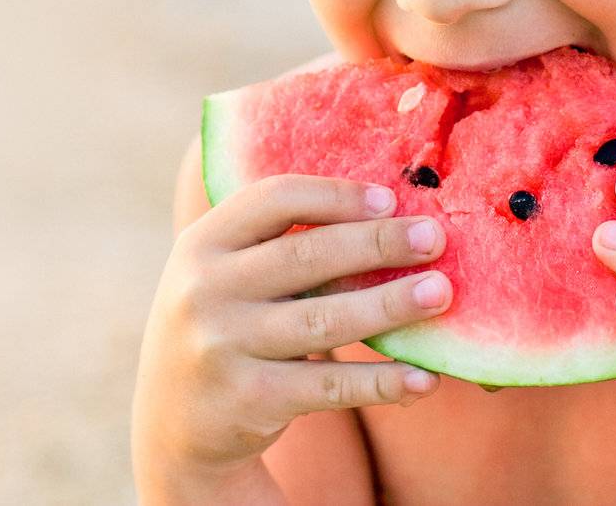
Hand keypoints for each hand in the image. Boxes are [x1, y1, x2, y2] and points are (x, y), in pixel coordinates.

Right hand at [132, 174, 451, 502]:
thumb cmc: (226, 324)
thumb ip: (279, 245)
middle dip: (377, 243)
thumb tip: (386, 215)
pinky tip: (425, 379)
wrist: (174, 420)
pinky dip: (382, 382)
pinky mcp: (248, 400)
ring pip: (325, 320)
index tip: (389, 200)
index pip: (274, 200)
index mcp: (203, 243)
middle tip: (435, 239)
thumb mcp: (226, 275)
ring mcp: (223, 346)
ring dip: (390, 305)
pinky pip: (329, 387)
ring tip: (441, 293)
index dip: (335, 196)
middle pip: (306, 255)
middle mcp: (205, 290)